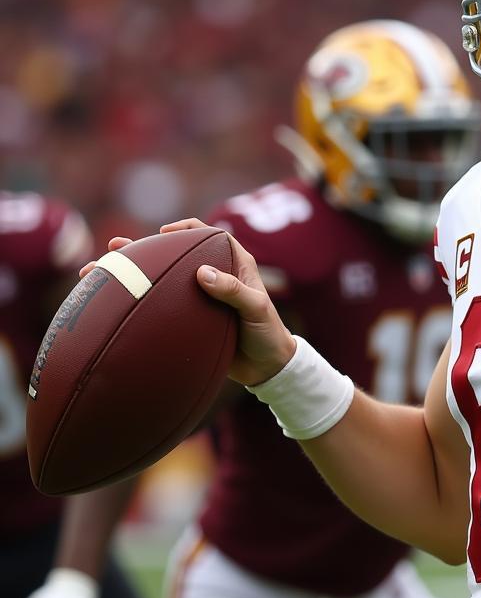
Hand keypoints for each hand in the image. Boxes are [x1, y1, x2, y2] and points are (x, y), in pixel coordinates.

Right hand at [80, 220, 295, 386]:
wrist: (267, 368)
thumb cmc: (267, 334)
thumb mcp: (255, 309)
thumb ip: (233, 291)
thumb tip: (202, 273)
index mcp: (235, 264)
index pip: (208, 235)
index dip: (186, 229)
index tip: (165, 233)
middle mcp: (215, 276)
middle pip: (175, 254)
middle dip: (143, 249)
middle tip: (115, 247)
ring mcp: (199, 298)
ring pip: (162, 279)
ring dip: (132, 274)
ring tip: (96, 271)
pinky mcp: (189, 318)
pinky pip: (162, 305)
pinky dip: (140, 302)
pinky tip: (113, 304)